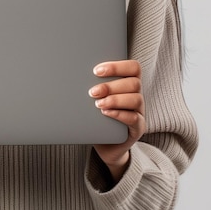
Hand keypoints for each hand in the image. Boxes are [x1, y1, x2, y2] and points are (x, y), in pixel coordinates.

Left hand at [89, 60, 144, 182]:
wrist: (105, 143)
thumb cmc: (98, 115)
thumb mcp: (95, 97)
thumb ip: (91, 84)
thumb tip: (71, 72)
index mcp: (128, 83)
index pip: (133, 67)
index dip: (116, 66)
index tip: (96, 71)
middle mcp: (137, 95)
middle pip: (134, 83)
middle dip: (110, 85)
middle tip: (92, 92)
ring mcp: (139, 112)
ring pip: (136, 99)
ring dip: (114, 99)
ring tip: (97, 104)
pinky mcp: (138, 128)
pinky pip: (134, 118)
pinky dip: (119, 114)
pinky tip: (105, 113)